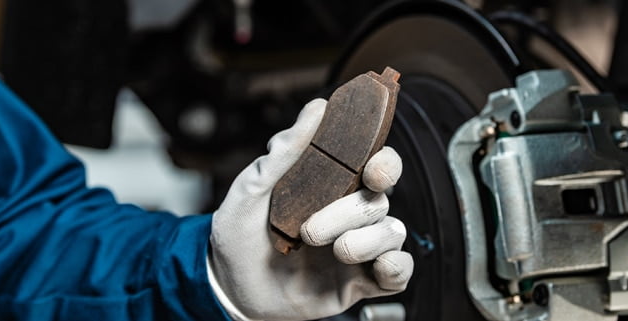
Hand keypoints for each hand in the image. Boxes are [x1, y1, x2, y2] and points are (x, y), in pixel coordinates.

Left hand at [207, 98, 412, 319]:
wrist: (228, 289)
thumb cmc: (239, 236)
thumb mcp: (251, 190)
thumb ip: (285, 151)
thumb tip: (316, 108)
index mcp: (331, 186)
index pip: (375, 164)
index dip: (385, 163)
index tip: (373, 170)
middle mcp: (349, 214)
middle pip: (381, 199)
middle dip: (352, 212)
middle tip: (313, 229)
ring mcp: (358, 248)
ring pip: (392, 232)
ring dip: (364, 241)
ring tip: (331, 251)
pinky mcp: (361, 281)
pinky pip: (399, 272)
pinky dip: (394, 267)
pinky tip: (371, 268)